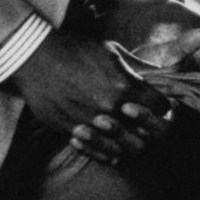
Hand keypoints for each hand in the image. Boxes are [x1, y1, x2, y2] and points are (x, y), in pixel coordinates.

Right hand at [9, 31, 173, 164]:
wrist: (36, 58)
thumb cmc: (74, 50)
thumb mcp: (111, 52)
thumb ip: (134, 71)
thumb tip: (152, 79)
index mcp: (124, 87)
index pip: (159, 106)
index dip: (163, 106)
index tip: (159, 104)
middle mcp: (109, 108)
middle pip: (145, 133)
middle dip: (150, 129)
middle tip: (147, 124)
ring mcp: (89, 122)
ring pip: (120, 147)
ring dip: (127, 142)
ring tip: (128, 136)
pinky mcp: (69, 129)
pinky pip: (93, 150)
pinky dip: (102, 150)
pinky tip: (105, 144)